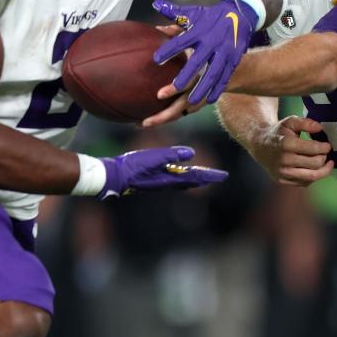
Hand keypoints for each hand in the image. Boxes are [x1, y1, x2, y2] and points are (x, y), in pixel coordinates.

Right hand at [98, 146, 227, 199]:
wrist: (112, 176)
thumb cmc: (132, 167)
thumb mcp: (153, 159)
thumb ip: (171, 156)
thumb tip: (191, 153)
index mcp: (169, 179)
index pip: (195, 177)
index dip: (210, 176)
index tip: (224, 176)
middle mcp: (166, 182)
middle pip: (190, 180)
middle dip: (204, 177)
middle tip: (216, 176)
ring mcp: (158, 181)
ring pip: (181, 179)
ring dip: (193, 176)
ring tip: (201, 174)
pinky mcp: (150, 178)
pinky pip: (171, 176)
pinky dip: (180, 174)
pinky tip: (176, 170)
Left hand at [152, 0, 257, 103]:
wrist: (241, 13)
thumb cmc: (211, 16)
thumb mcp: (193, 12)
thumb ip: (174, 13)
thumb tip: (156, 5)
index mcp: (199, 30)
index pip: (181, 41)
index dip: (169, 50)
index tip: (156, 60)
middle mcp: (212, 42)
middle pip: (198, 62)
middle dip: (186, 76)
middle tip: (174, 88)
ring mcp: (225, 52)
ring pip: (213, 73)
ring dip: (202, 88)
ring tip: (190, 101)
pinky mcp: (234, 59)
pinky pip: (225, 77)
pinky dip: (218, 89)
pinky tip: (209, 100)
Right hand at [249, 116, 333, 185]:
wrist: (260, 146)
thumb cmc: (278, 133)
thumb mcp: (290, 122)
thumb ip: (306, 123)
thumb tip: (320, 128)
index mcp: (286, 144)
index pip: (313, 149)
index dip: (324, 147)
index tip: (328, 145)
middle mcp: (284, 160)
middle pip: (315, 163)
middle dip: (324, 157)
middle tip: (326, 153)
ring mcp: (283, 173)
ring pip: (312, 176)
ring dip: (323, 170)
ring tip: (328, 163)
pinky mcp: (282, 181)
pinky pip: (304, 183)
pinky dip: (313, 176)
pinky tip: (315, 169)